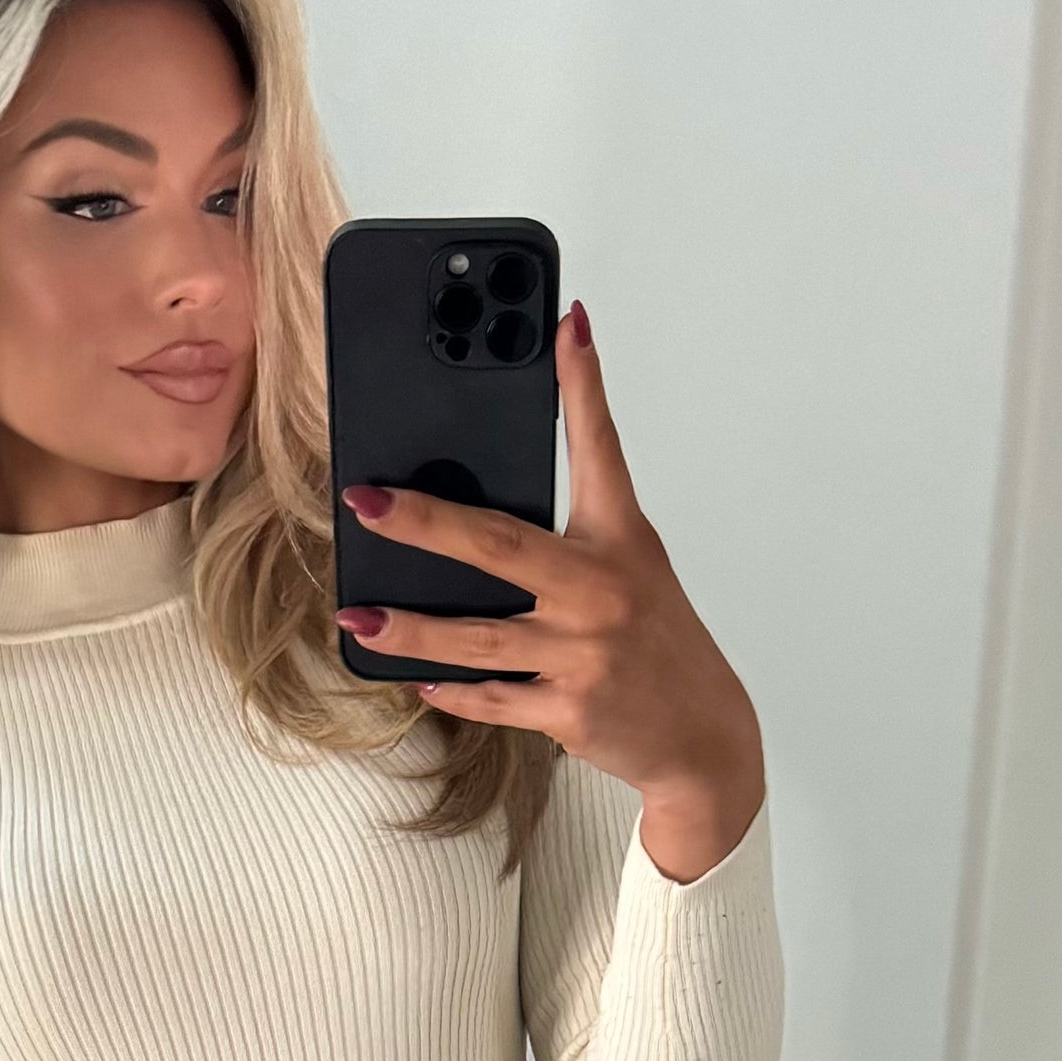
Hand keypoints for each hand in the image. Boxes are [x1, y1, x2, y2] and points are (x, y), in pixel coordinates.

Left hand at [335, 302, 765, 881]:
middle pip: (499, 547)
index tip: (564, 323)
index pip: (600, 448)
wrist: (701, 737)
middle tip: (366, 502)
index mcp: (621, 539)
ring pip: (479, 638)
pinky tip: (414, 677)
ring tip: (359, 618)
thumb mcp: (633, 565)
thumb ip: (574, 527)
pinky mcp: (570, 711)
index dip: (584, 383)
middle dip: (426, 522)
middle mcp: (602, 590)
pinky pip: (493, 699)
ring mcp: (584, 654)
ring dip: (412, 629)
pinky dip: (452, 690)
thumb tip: (493, 501)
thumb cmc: (656, 641)